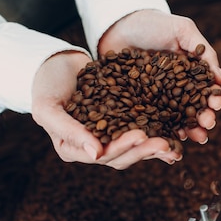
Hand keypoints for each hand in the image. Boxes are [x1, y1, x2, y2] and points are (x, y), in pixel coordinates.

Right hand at [31, 50, 180, 168]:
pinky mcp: (120, 122)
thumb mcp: (48, 107)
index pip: (101, 155)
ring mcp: (107, 136)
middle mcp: (92, 147)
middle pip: (121, 156)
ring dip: (153, 146)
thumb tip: (95, 155)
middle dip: (143, 150)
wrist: (53, 65)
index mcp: (73, 149)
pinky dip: (156, 132)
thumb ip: (68, 130)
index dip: (121, 147)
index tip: (139, 137)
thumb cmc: (45, 85)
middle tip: (164, 143)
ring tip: (173, 144)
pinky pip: (140, 131)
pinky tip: (176, 133)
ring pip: (134, 148)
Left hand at [99, 9, 220, 143]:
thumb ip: (204, 52)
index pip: (205, 91)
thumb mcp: (182, 30)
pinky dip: (159, 132)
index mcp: (189, 73)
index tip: (216, 105)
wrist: (118, 23)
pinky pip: (150, 121)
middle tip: (207, 126)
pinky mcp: (136, 105)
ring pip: (174, 120)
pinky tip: (166, 139)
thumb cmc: (153, 23)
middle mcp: (175, 89)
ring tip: (193, 138)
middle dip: (203, 120)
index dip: (212, 100)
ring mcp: (156, 99)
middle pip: (193, 109)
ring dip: (187, 130)